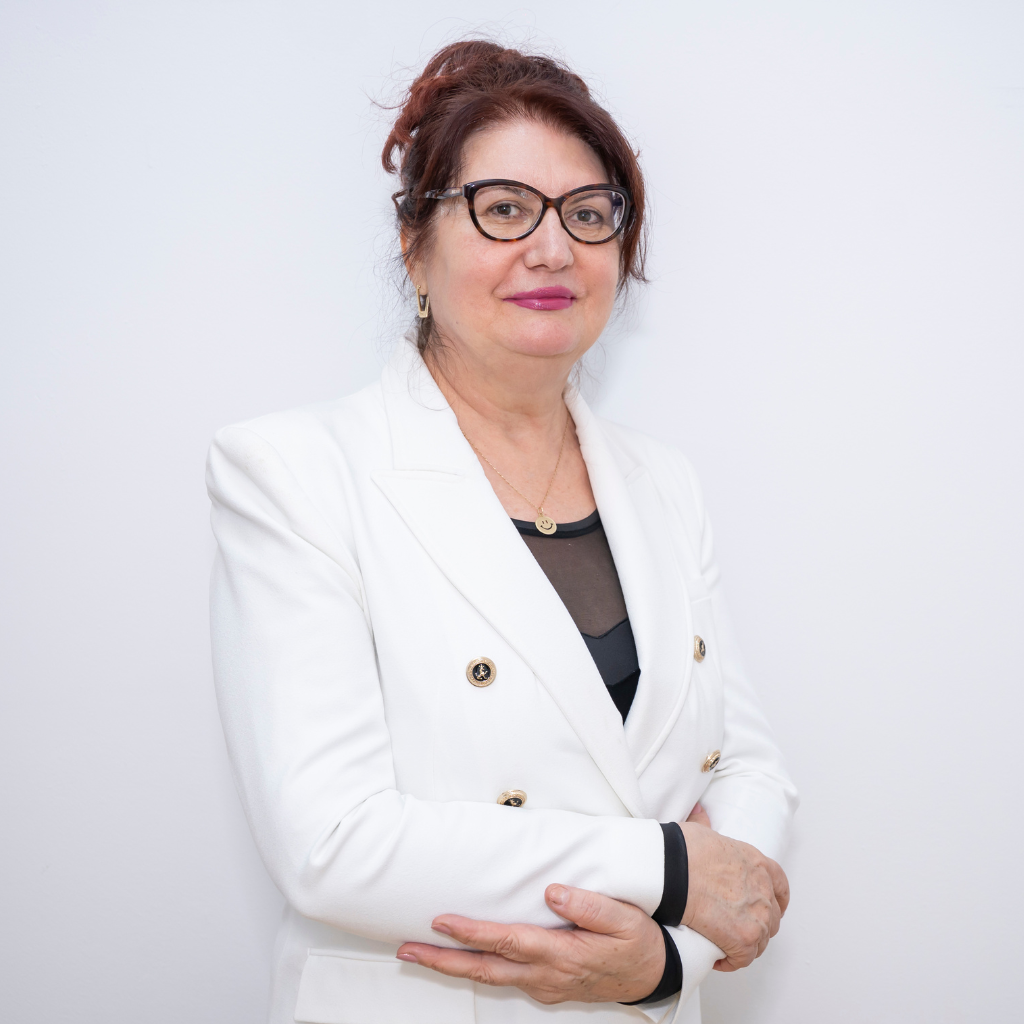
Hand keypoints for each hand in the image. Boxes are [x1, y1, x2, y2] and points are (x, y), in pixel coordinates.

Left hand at [395, 883, 664, 1003]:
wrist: (655, 976)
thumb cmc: (638, 943)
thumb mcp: (623, 919)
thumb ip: (588, 905)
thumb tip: (552, 891)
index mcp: (561, 955)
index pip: (507, 942)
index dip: (471, 933)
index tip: (442, 921)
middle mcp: (546, 975)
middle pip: (484, 969)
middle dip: (442, 961)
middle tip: (407, 950)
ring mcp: (544, 985)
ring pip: (489, 977)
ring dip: (452, 967)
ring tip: (419, 953)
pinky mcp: (546, 986)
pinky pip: (503, 978)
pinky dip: (476, 969)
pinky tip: (461, 958)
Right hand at [679, 809, 789, 972]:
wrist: (674, 870)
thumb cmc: (683, 850)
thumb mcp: (701, 830)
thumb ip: (707, 826)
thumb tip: (699, 811)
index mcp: (757, 863)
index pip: (781, 885)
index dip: (776, 899)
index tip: (769, 906)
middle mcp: (763, 889)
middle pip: (771, 917)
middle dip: (756, 924)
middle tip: (735, 927)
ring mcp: (757, 915)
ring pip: (759, 941)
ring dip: (744, 944)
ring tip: (724, 944)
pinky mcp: (744, 938)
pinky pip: (743, 959)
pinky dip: (730, 960)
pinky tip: (717, 956)